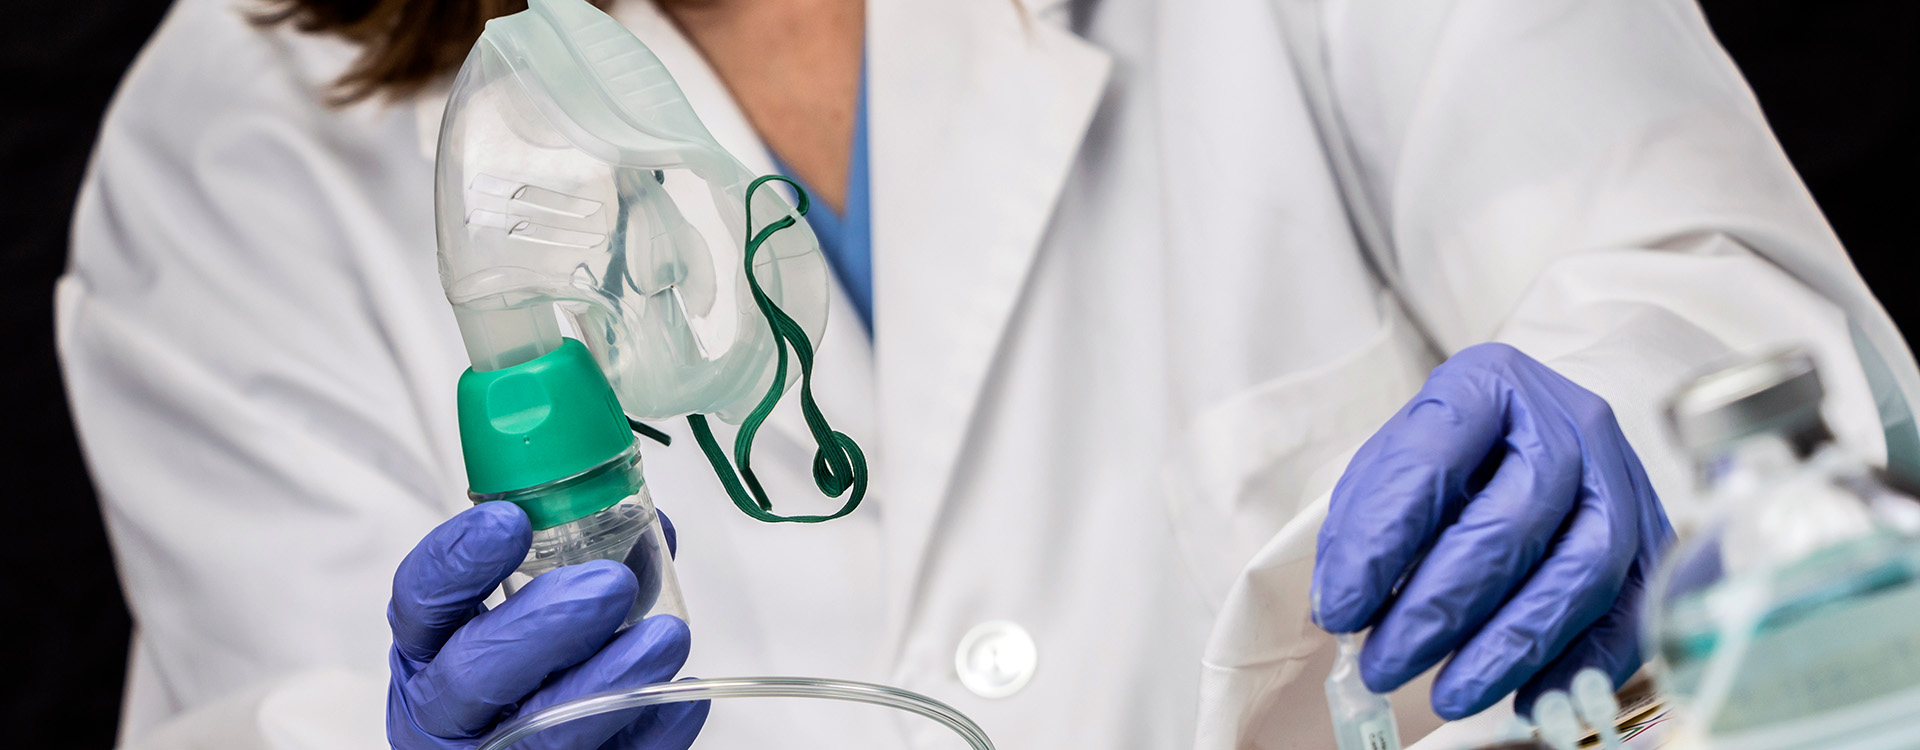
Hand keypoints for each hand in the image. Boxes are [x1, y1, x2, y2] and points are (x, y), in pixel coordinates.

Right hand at [388, 503, 707, 748]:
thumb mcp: (513, 615)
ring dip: (609, 679)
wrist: (517, 749)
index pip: (422, 600)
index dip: (460, 560)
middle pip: (475, 673)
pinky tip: (681, 696)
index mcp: (429, 648)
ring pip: (541, 731)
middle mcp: (446, 710)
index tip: (512, 520)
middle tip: (612, 584)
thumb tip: (647, 527)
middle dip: (547, 625)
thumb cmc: (521, 671)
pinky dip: (648, 730)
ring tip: (665, 636)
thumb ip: (567, 565)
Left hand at [1312, 343, 1672, 718]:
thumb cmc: (1453, 454)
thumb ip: (1364, 525)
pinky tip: (1525, 700)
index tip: (1340, 610)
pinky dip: (1577, 665)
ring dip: (1507, 648)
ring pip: (1578, 573)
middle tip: (1385, 664)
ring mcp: (1622, 479)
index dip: (1380, 543)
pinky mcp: (1655, 537)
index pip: (1430, 462)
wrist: (1540, 428)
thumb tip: (1343, 610)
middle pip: (1510, 525)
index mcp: (1487, 385)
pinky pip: (1629, 614)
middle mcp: (1568, 423)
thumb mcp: (1394, 463)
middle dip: (1439, 609)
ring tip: (1447, 695)